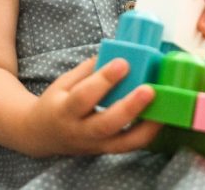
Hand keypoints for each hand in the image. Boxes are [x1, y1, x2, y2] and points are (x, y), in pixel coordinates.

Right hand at [24, 57, 161, 156]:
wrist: (41, 135)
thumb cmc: (55, 103)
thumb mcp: (63, 83)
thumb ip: (88, 70)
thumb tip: (116, 52)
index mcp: (64, 110)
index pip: (85, 96)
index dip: (104, 80)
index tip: (123, 62)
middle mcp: (79, 132)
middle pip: (106, 124)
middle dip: (129, 107)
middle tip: (149, 89)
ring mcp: (94, 145)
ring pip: (122, 143)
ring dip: (145, 127)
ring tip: (163, 109)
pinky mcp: (106, 151)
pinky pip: (129, 146)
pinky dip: (147, 134)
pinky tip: (160, 118)